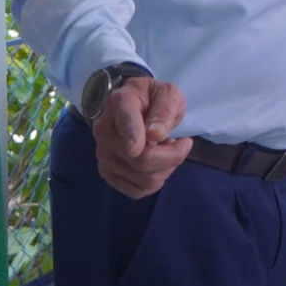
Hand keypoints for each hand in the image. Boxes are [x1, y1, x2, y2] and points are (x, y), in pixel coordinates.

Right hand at [93, 77, 193, 198]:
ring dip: (166, 168)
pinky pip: (138, 190)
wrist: (133, 106)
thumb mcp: (167, 94)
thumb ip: (164, 111)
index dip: (135, 136)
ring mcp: (103, 156)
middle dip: (173, 156)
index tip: (148, 142)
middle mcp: (105, 132)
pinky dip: (155, 181)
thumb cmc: (152, 99)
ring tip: (166, 149)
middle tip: (181, 142)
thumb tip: (155, 135)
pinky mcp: (108, 174)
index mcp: (120, 105)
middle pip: (142, 160)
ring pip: (144, 179)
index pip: (126, 124)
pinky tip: (157, 164)